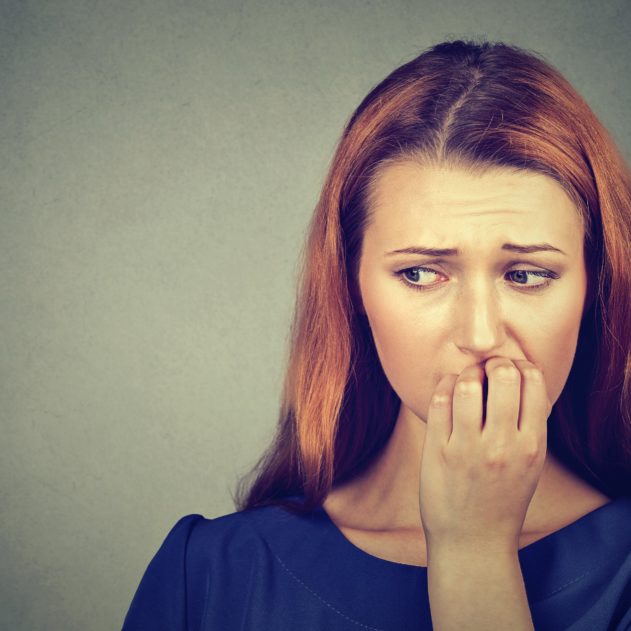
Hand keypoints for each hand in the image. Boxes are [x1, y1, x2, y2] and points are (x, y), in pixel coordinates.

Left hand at [418, 357, 551, 550]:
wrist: (473, 541)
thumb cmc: (503, 498)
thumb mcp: (530, 464)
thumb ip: (527, 425)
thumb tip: (518, 377)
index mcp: (532, 445)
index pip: (534, 382)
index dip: (521, 365)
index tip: (511, 368)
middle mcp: (502, 445)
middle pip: (503, 375)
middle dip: (494, 362)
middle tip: (487, 368)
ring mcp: (468, 448)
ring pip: (467, 385)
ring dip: (466, 372)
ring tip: (466, 379)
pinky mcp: (438, 452)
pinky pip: (439, 402)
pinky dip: (443, 385)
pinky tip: (447, 388)